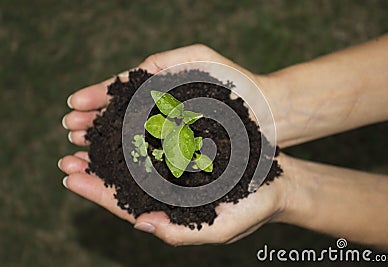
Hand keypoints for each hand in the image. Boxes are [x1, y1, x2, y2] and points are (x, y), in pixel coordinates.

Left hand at [59, 44, 287, 244]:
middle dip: (94, 169)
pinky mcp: (189, 147)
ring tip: (85, 132)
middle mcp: (168, 189)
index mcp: (170, 212)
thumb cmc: (253, 209)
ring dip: (111, 146)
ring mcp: (178, 168)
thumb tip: (141, 225)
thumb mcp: (220, 228)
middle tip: (67, 154)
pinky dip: (139, 129)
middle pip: (124, 180)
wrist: (280, 184)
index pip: (125, 205)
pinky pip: (158, 138)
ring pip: (136, 157)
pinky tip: (124, 117)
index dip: (97, 192)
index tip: (70, 177)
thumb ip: (181, 233)